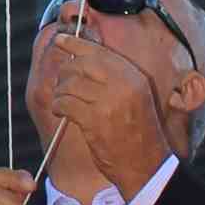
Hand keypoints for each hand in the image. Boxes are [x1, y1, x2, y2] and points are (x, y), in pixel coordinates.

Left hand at [26, 32, 170, 201]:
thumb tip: (80, 57)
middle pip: (81, 64)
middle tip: (62, 84)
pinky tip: (62, 113)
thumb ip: (113, 77)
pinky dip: (59, 106)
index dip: (75, 42)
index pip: (99, 51)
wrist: (146, 165)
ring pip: (70, 84)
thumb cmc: (137, 132)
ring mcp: (108, 102)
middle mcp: (123, 85)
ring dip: (60, 93)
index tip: (60, 39)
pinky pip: (65, 103)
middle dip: (65, 72)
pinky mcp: (94, 120)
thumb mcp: (135, 97)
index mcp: (133, 76)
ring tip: (62, 102)